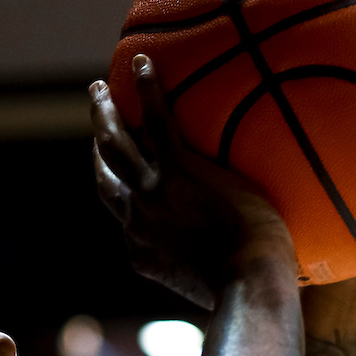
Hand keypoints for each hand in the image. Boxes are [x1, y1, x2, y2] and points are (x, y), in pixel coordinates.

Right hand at [91, 54, 295, 308]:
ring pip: (115, 147)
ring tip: (100, 88)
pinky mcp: (176, 174)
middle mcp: (136, 221)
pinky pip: (155, 124)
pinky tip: (144, 62)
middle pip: (105, 178)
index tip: (122, 182)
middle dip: (97, 150)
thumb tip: (258, 271)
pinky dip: (147, 92)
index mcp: (143, 252)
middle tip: (98, 126)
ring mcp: (151, 196)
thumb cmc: (251, 293)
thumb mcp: (226, 290)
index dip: (119, 196)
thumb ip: (226, 273)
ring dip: (103, 116)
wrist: (249, 284)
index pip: (124, 219)